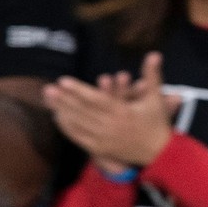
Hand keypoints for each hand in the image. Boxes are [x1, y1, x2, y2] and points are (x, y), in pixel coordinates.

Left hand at [43, 52, 180, 170]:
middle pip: (83, 111)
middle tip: (47, 88)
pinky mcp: (101, 149)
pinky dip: (68, 128)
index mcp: (123, 112)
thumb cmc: (157, 122)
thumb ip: (152, 75)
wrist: (160, 152)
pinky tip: (57, 117)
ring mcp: (105, 139)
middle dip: (64, 100)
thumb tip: (155, 53)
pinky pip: (80, 138)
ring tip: (48, 100)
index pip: (97, 100)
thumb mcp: (156, 98)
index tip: (63, 80)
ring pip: (79, 124)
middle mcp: (112, 126)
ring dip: (62, 111)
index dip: (79, 90)